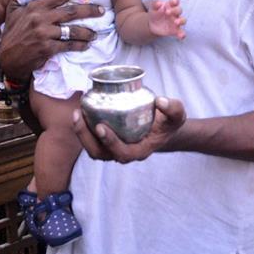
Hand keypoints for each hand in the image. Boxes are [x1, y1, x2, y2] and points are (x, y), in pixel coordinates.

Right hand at [0, 0, 99, 80]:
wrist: (6, 59)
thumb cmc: (11, 33)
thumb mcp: (11, 10)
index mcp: (35, 6)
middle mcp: (40, 18)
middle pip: (71, 11)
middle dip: (90, 10)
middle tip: (102, 10)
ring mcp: (44, 34)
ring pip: (73, 30)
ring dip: (87, 32)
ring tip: (95, 33)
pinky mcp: (47, 48)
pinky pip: (69, 45)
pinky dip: (79, 45)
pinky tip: (86, 45)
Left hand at [72, 96, 186, 162]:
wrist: (162, 128)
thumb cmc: (168, 123)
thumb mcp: (177, 116)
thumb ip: (173, 108)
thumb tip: (160, 101)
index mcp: (140, 151)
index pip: (122, 153)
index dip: (110, 142)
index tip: (101, 126)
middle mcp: (124, 153)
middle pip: (100, 153)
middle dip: (86, 137)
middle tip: (80, 116)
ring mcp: (113, 148)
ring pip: (92, 148)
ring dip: (81, 133)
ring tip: (77, 113)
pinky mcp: (107, 141)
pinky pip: (92, 139)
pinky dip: (84, 128)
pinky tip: (81, 111)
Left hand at [148, 0, 185, 39]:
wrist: (152, 25)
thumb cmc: (155, 14)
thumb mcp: (153, 8)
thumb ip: (155, 5)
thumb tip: (160, 3)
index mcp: (170, 6)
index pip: (175, 1)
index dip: (175, 1)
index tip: (173, 2)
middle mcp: (175, 13)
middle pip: (179, 10)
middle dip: (175, 10)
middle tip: (167, 12)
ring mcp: (176, 22)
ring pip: (183, 20)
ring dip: (181, 21)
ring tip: (176, 22)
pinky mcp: (175, 30)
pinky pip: (181, 32)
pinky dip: (182, 34)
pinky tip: (181, 36)